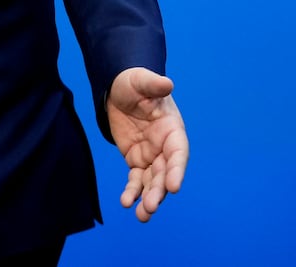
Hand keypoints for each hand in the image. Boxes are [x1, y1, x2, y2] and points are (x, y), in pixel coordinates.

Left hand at [106, 67, 187, 222]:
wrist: (118, 89)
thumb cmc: (134, 83)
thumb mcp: (140, 80)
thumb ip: (153, 84)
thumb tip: (167, 84)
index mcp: (172, 129)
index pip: (178, 153)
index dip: (177, 170)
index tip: (174, 187)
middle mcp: (165, 146)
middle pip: (165, 173)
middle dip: (159, 191)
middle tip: (151, 206)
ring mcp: (151, 155)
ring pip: (153, 182)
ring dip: (148, 198)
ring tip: (142, 215)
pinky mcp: (136, 160)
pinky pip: (136, 180)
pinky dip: (132, 192)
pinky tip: (126, 203)